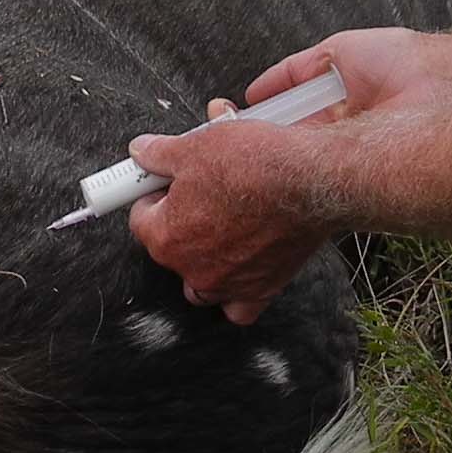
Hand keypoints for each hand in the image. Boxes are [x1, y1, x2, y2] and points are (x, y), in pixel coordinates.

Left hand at [125, 28, 443, 324]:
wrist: (311, 182)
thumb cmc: (254, 164)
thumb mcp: (196, 146)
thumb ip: (159, 154)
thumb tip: (141, 151)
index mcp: (166, 236)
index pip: (140, 217)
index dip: (153, 192)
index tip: (167, 180)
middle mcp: (191, 269)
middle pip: (169, 249)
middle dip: (180, 222)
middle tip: (200, 192)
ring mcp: (226, 285)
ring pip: (199, 284)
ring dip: (201, 260)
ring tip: (219, 228)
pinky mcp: (260, 290)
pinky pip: (238, 306)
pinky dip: (236, 293)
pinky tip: (241, 268)